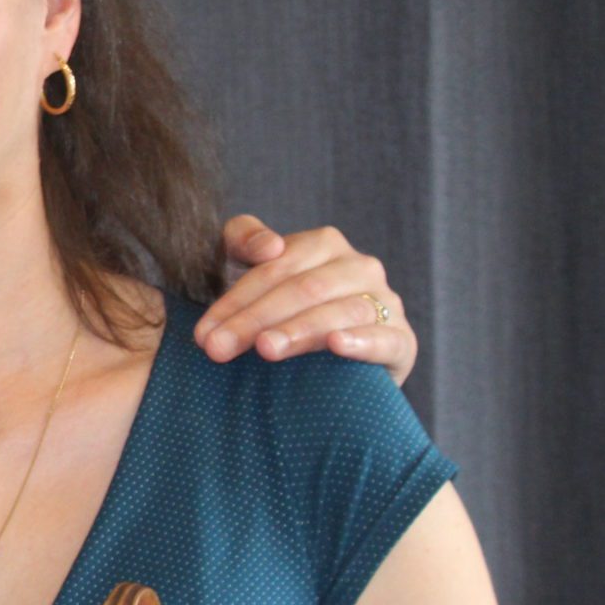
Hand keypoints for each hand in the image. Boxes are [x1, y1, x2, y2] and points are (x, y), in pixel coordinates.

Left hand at [195, 216, 417, 383]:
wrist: (328, 363)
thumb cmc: (279, 309)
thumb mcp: (252, 270)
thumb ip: (243, 240)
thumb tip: (268, 247)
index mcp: (324, 244)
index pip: (275, 268)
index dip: (235, 299)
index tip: (203, 333)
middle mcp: (360, 267)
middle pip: (303, 289)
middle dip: (254, 320)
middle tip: (217, 349)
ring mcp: (386, 302)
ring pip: (339, 312)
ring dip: (298, 331)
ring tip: (265, 349)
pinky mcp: (402, 341)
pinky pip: (385, 339)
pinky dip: (361, 341)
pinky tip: (335, 346)